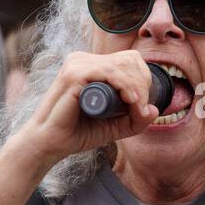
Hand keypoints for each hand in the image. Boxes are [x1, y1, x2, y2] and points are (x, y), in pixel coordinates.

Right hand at [17, 49, 159, 166]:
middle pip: (129, 59)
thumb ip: (134, 120)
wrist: (50, 144)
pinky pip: (108, 72)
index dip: (143, 80)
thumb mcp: (114, 127)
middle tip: (141, 109)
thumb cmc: (77, 133)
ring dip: (137, 87)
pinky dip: (125, 86)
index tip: (142, 106)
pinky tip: (131, 100)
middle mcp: (83, 60)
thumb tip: (155, 109)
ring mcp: (77, 65)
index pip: (129, 60)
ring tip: (137, 109)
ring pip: (121, 65)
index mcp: (90, 65)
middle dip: (143, 84)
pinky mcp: (73, 75)